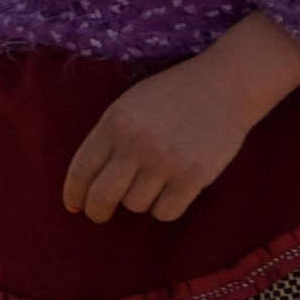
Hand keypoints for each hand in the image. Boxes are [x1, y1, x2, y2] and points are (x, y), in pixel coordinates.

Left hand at [59, 15, 299, 223]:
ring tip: (153, 181)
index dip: (73, 193)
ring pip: (135, 206)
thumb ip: (108, 138)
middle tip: (100, 215)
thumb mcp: (130, 104)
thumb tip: (86, 183)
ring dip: (140, 200)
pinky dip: (165, 208)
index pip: (81, 170)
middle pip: (102, 196)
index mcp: (115, 122)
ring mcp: (166, 161)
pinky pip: (165, 213)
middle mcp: (136, 143)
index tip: (74, 205)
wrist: (226, 85)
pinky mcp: (193, 177)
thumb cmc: (174, 95)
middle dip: (97, 211)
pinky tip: (172, 191)